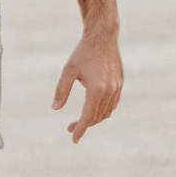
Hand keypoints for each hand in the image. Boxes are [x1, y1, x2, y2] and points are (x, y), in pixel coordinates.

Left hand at [54, 24, 122, 141]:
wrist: (103, 37)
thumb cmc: (83, 53)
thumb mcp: (68, 70)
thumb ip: (61, 90)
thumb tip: (55, 108)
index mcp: (97, 89)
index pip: (88, 116)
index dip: (80, 129)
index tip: (73, 139)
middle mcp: (110, 91)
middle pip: (97, 117)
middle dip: (84, 125)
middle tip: (70, 129)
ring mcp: (117, 88)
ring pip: (107, 112)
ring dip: (94, 119)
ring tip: (80, 121)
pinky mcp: (120, 84)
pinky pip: (113, 104)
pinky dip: (103, 111)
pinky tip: (93, 110)